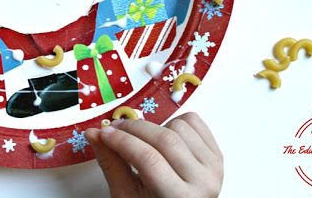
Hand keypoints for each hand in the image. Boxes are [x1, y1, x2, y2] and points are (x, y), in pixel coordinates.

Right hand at [85, 112, 222, 197]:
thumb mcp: (127, 196)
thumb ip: (111, 164)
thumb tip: (94, 134)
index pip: (148, 160)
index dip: (123, 141)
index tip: (104, 133)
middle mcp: (203, 183)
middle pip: (164, 140)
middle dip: (134, 129)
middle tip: (115, 130)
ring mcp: (213, 167)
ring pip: (180, 127)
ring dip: (156, 127)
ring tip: (145, 142)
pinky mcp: (217, 155)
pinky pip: (195, 122)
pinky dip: (176, 122)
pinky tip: (165, 137)